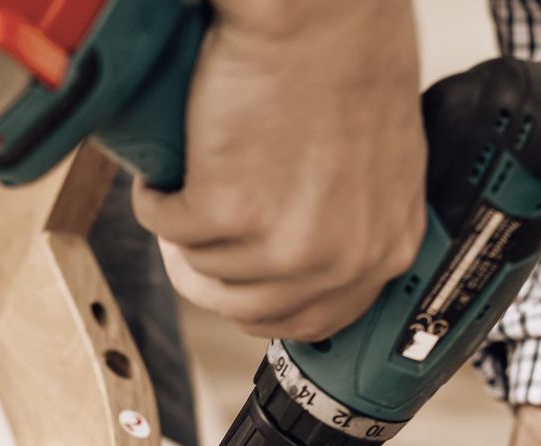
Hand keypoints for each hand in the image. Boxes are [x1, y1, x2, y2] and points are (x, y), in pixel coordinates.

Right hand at [134, 0, 426, 340]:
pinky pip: (166, 226)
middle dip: (210, 274)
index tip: (237, 283)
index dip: (265, 303)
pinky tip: (167, 170)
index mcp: (384, 245)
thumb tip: (311, 239)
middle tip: (192, 235)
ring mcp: (283, 243)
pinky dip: (156, 198)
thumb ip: (356, 212)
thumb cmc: (351, 48)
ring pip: (201, 269)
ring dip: (182, 230)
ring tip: (185, 183)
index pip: (317, 319)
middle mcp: (339, 257)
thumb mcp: (380, 153)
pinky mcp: (227, 213)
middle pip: (248, 307)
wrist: (316, 8)